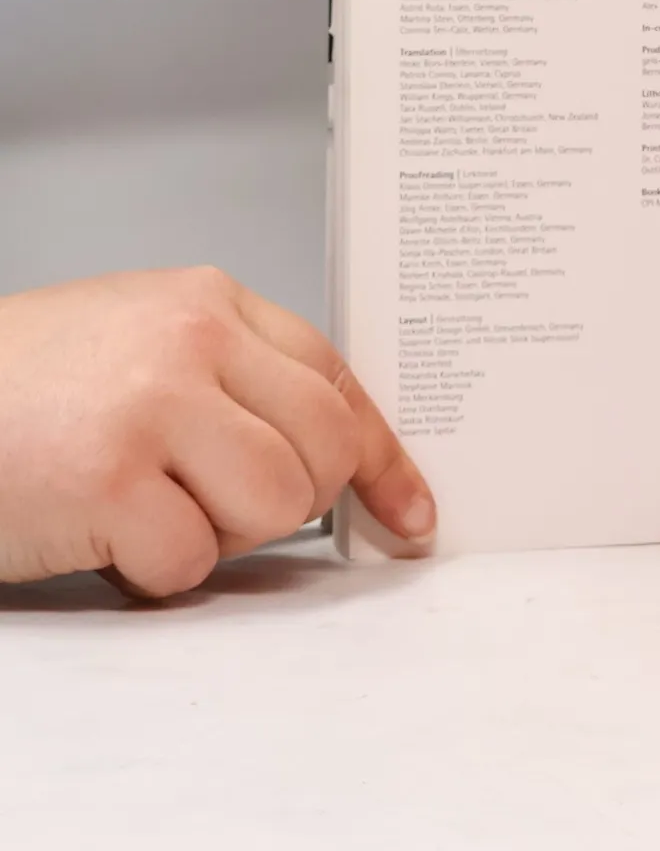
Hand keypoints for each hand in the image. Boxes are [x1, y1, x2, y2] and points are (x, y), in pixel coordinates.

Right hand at [0, 268, 432, 596]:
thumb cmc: (23, 385)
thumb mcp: (141, 341)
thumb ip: (234, 376)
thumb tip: (330, 450)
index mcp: (211, 303)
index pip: (338, 377)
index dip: (381, 453)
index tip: (408, 510)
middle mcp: (193, 341)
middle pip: (325, 447)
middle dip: (295, 502)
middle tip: (223, 507)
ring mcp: (152, 406)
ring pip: (277, 505)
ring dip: (221, 536)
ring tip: (153, 511)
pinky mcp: (108, 480)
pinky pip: (191, 560)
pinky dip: (153, 570)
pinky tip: (105, 535)